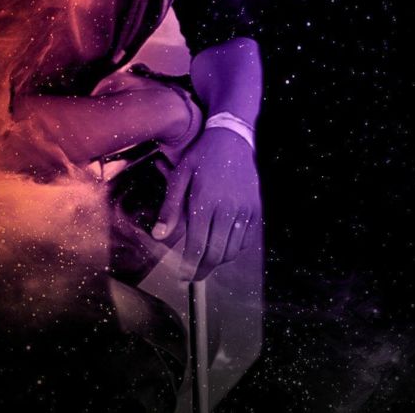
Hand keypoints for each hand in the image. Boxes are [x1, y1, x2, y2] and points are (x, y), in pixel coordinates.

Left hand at [151, 127, 260, 281]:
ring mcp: (245, 210)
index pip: (198, 246)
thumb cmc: (202, 155)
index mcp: (206, 201)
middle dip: (202, 270)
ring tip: (204, 262)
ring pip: (232, 250)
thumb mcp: (180, 175)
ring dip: (217, 261)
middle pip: (216, 254)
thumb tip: (158, 236)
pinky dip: (233, 250)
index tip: (182, 275)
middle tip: (192, 276)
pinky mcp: (255, 209)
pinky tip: (221, 247)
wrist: (232, 137)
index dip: (189, 266)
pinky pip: (245, 240)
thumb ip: (170, 208)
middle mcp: (228, 209)